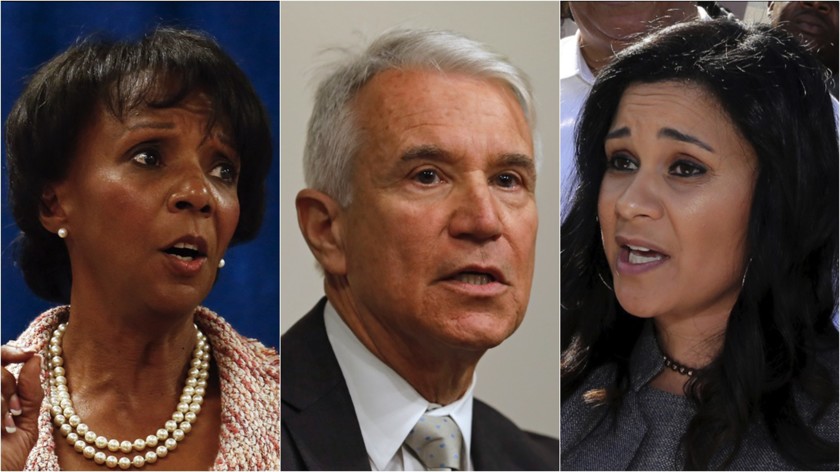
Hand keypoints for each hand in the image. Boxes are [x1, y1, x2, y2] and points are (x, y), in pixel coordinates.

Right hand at [2, 346, 43, 470]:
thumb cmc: (7, 458)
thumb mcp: (25, 424)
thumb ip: (30, 392)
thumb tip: (35, 357)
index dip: (10, 351)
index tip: (28, 354)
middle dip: (8, 383)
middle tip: (14, 409)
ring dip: (2, 400)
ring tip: (5, 425)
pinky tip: (1, 428)